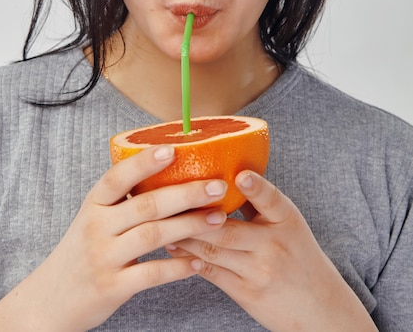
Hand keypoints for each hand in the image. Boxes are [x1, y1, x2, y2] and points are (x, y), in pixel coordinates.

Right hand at [0, 145, 227, 331]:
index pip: (118, 177)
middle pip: (146, 204)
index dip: (144, 162)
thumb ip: (122, 199)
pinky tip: (198, 262)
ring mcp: (103, 257)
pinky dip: (176, 267)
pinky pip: (151, 274)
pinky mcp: (112, 287)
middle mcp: (96, 227)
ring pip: (152, 235)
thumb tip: (168, 168)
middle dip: (186, 193)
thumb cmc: (83, 250)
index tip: (173, 149)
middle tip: (218, 185)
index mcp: (93, 204)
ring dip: (190, 225)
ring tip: (218, 218)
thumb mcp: (93, 218)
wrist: (50, 300)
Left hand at [166, 171, 377, 331]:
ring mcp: (259, 271)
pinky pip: (212, 272)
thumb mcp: (288, 225)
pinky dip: (190, 259)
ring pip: (212, 250)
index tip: (240, 174)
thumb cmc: (299, 256)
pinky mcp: (247, 293)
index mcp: (287, 220)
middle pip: (227, 229)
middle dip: (193, 215)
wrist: (321, 308)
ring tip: (160, 221)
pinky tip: (174, 248)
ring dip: (183, 235)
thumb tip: (224, 172)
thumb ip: (259, 202)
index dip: (256, 187)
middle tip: (167, 197)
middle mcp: (273, 244)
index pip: (272, 199)